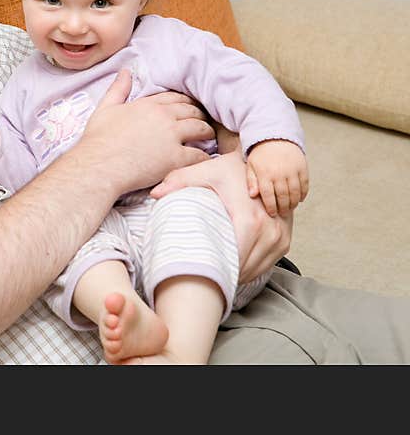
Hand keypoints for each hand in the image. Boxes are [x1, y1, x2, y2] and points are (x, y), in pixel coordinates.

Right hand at [77, 70, 214, 196]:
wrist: (98, 166)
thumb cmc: (98, 140)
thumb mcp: (105, 109)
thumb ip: (118, 89)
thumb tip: (125, 71)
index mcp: (148, 104)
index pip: (175, 97)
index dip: (185, 102)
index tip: (189, 107)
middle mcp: (163, 116)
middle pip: (192, 111)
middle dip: (199, 115)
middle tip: (202, 122)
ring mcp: (171, 136)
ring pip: (201, 129)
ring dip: (207, 133)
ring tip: (208, 139)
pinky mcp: (175, 158)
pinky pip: (199, 155)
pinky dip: (205, 157)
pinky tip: (206, 160)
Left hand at [150, 150, 291, 282]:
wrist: (265, 161)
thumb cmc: (233, 168)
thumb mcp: (205, 170)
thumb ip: (179, 181)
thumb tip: (155, 194)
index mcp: (251, 219)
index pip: (234, 258)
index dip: (217, 270)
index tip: (199, 274)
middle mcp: (271, 230)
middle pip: (245, 267)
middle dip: (224, 275)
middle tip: (202, 278)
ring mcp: (280, 236)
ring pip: (257, 269)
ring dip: (237, 274)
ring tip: (216, 276)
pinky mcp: (284, 240)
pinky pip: (267, 264)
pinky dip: (250, 268)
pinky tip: (232, 268)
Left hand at [246, 140, 308, 216]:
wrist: (275, 137)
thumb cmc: (261, 155)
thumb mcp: (251, 166)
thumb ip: (251, 181)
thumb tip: (253, 195)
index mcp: (265, 173)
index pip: (268, 196)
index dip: (271, 207)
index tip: (272, 214)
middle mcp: (279, 173)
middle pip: (283, 196)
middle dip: (283, 208)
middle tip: (283, 213)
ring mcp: (292, 170)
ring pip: (295, 192)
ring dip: (293, 203)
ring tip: (290, 208)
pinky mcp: (302, 167)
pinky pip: (304, 185)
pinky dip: (303, 194)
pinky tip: (299, 199)